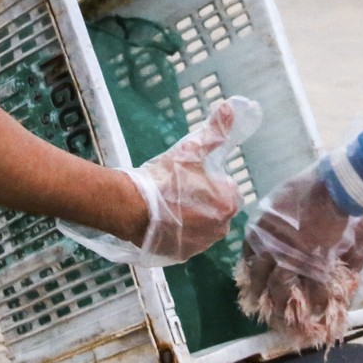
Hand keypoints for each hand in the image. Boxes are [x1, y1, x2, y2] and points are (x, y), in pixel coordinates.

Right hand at [59, 96, 260, 266]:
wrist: (131, 207)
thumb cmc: (164, 178)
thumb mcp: (191, 150)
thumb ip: (215, 131)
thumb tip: (231, 106)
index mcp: (228, 204)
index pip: (227, 191)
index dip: (210, 182)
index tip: (192, 179)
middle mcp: (221, 229)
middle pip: (216, 211)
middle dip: (203, 202)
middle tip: (178, 192)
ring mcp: (201, 246)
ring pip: (201, 228)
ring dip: (191, 219)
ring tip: (169, 206)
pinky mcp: (181, 256)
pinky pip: (185, 241)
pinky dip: (178, 234)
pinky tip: (163, 222)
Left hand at [238, 169, 362, 347]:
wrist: (328, 189)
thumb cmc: (304, 188)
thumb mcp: (277, 201)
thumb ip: (270, 219)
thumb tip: (267, 229)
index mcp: (258, 229)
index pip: (248, 255)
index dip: (250, 271)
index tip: (251, 281)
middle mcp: (268, 247)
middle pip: (260, 277)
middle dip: (260, 294)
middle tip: (259, 306)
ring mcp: (290, 258)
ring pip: (281, 288)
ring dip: (282, 304)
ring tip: (284, 317)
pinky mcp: (313, 264)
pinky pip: (313, 288)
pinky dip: (317, 300)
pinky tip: (318, 310)